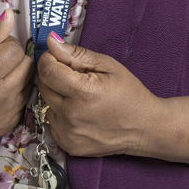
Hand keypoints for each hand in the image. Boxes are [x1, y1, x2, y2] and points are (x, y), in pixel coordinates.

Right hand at [0, 9, 32, 140]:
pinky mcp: (5, 126)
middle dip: (13, 57)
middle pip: (27, 65)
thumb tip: (9, 16)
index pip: (15, 49)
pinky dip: (14, 93)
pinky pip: (24, 101)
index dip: (4, 43)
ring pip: (29, 83)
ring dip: (16, 75)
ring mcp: (3, 115)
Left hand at [37, 31, 158, 156]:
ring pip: (46, 105)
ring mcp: (69, 134)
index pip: (47, 70)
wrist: (145, 128)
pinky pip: (52, 123)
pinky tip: (79, 112)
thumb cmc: (129, 93)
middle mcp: (72, 116)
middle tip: (72, 75)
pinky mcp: (69, 146)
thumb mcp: (107, 65)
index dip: (49, 59)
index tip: (57, 56)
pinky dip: (60, 114)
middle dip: (53, 75)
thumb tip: (51, 41)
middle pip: (44, 86)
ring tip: (79, 95)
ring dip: (57, 96)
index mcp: (82, 92)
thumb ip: (76, 54)